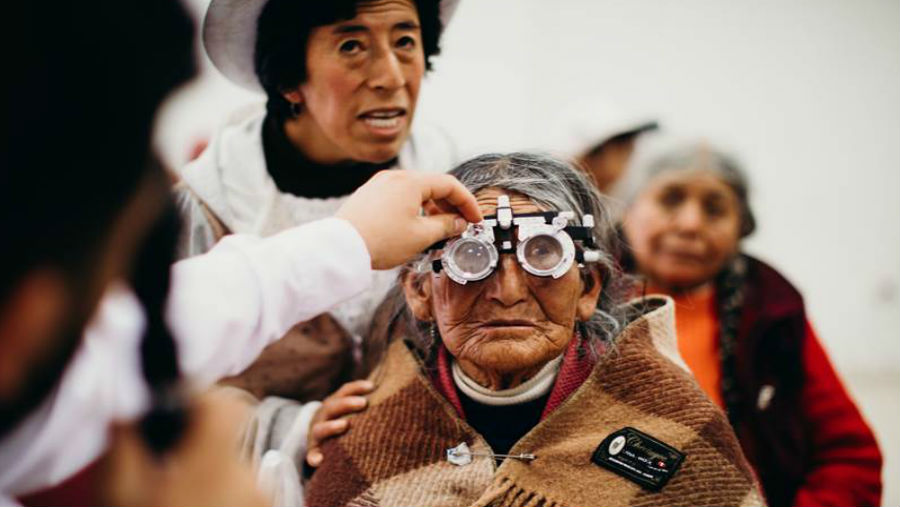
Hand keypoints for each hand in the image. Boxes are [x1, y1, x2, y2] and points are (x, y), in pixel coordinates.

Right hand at [102, 392, 268, 506]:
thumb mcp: (119, 496)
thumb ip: (127, 447)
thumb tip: (131, 412)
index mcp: (212, 469)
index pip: (227, 407)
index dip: (202, 401)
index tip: (179, 410)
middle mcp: (247, 483)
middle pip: (225, 446)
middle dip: (195, 456)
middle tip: (161, 483)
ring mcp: (262, 505)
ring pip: (233, 478)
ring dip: (208, 489)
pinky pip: (244, 502)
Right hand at [306, 379, 374, 466]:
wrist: (317, 441)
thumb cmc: (343, 423)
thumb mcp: (348, 411)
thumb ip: (364, 404)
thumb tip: (394, 391)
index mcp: (333, 404)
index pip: (344, 391)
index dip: (357, 387)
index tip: (372, 386)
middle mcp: (323, 417)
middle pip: (332, 407)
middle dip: (347, 403)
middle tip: (363, 403)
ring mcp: (316, 436)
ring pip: (320, 430)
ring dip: (331, 426)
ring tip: (344, 424)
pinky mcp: (313, 453)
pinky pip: (312, 456)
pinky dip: (314, 457)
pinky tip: (320, 460)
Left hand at [336, 171, 482, 268]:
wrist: (341, 247)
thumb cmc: (380, 240)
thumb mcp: (421, 236)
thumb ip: (446, 226)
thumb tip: (459, 223)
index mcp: (411, 182)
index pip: (449, 185)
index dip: (467, 202)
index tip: (475, 218)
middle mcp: (395, 177)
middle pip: (432, 186)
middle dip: (450, 206)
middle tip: (460, 225)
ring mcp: (379, 184)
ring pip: (415, 191)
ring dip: (431, 208)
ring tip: (438, 229)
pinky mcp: (369, 195)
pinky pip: (399, 197)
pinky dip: (414, 208)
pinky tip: (415, 226)